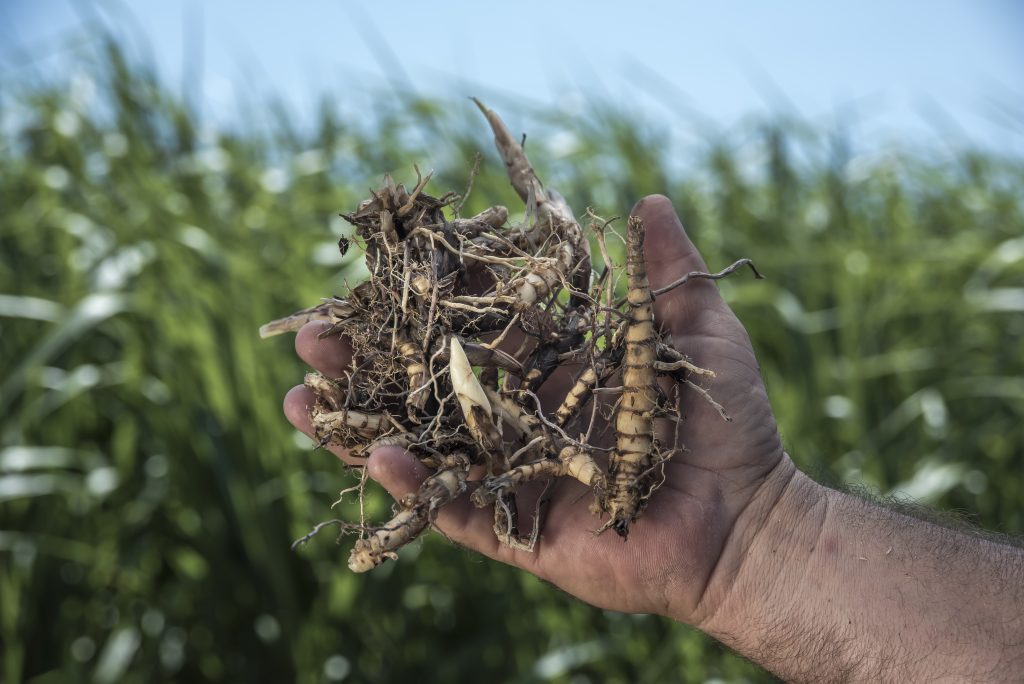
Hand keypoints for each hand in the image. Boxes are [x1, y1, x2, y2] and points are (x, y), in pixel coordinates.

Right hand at [284, 194, 791, 623]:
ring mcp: (514, 476)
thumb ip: (665, 272)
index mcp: (552, 368)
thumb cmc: (727, 424)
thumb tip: (649, 197)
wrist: (750, 520)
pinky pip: (457, 511)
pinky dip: (417, 488)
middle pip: (429, 384)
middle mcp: (520, 418)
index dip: (428, 298)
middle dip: (370, 359)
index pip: (476, 325)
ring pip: (425, 446)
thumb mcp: (696, 331)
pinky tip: (375, 456)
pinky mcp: (519, 531)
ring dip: (361, 423)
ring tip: (301, 395)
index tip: (380, 265)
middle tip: (313, 331)